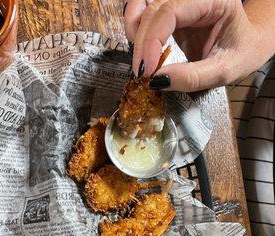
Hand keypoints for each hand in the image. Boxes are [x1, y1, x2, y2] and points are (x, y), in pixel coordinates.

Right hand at [124, 0, 274, 90]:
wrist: (247, 45)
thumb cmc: (242, 53)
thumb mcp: (224, 70)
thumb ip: (192, 77)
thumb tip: (158, 80)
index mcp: (212, 0)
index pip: (171, 10)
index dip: (153, 39)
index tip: (148, 70)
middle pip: (153, 9)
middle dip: (142, 43)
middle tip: (142, 75)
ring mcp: (180, 4)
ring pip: (143, 6)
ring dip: (135, 33)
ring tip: (141, 61)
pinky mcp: (171, 15)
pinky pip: (144, 14)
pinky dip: (136, 31)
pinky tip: (143, 51)